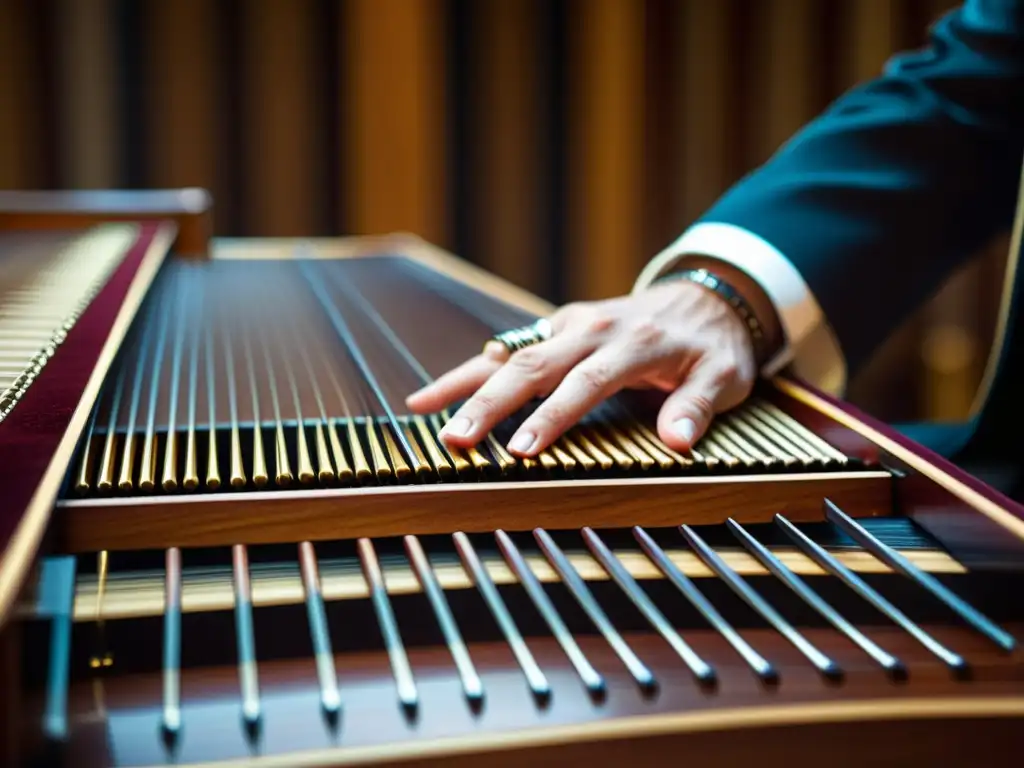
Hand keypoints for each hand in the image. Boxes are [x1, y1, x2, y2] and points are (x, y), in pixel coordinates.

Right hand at [406, 266, 778, 456]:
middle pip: (532, 366)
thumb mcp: (723, 375)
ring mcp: (570, 325)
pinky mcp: (557, 327)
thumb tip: (678, 442)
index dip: (552, 417)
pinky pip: (509, 349)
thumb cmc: (713, 345)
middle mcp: (592, 328)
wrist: (708, 295)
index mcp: (633, 343)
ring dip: (464, 382)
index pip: (585, 382)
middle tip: (455, 442)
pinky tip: (438, 393)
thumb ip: (697, 405)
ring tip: (420, 409)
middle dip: (489, 405)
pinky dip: (472, 369)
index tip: (521, 452)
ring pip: (508, 352)